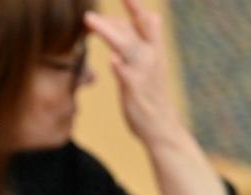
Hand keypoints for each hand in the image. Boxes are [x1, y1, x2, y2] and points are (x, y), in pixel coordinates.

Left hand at [84, 0, 182, 146]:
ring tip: (90, 20)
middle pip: (140, 26)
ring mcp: (143, 73)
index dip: (134, 6)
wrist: (160, 126)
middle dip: (131, 8)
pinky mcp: (134, 90)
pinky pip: (126, 75)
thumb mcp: (148, 65)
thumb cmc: (149, 94)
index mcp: (154, 50)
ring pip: (127, 46)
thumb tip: (124, 24)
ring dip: (108, 31)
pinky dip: (119, 66)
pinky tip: (112, 60)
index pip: (144, 21)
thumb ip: (135, 44)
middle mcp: (151, 57)